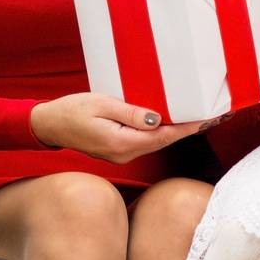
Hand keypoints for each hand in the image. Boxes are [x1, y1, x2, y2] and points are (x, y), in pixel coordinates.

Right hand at [29, 94, 206, 163]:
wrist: (49, 125)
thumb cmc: (71, 110)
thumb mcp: (101, 104)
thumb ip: (130, 112)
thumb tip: (158, 119)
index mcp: (121, 143)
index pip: (162, 136)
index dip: (187, 128)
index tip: (207, 120)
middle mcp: (124, 154)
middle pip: (163, 142)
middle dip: (186, 129)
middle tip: (210, 116)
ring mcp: (120, 155)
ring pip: (155, 143)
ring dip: (174, 131)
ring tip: (195, 117)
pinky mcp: (117, 151)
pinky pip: (144, 142)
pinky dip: (159, 132)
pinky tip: (168, 121)